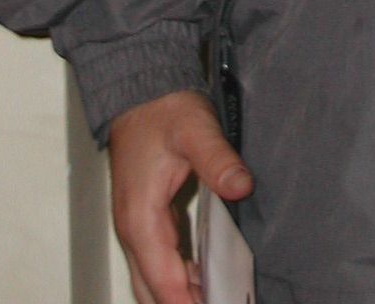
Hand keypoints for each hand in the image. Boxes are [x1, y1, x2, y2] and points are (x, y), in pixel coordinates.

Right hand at [108, 89, 252, 303]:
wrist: (141, 91)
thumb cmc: (163, 110)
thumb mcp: (195, 129)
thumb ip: (217, 159)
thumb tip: (242, 187)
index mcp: (140, 219)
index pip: (162, 281)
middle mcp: (133, 230)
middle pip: (152, 291)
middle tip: (222, 302)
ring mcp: (137, 227)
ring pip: (152, 280)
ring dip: (180, 295)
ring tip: (219, 297)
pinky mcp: (146, 219)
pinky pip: (159, 262)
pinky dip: (178, 279)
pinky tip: (204, 280)